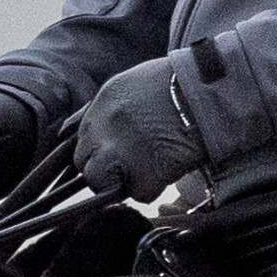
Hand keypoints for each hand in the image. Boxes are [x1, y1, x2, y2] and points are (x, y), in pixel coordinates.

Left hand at [65, 55, 218, 203]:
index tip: (115, 154)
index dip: (99, 151)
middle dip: (105, 169)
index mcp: (100, 106)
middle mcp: (104, 128)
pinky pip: (138, 192)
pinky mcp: (144, 172)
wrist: (208, 91)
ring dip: (120, 183)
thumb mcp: (129, 84)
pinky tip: (167, 169)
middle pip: (85, 165)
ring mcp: (121, 151)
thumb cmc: (176, 85)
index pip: (81, 142)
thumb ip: (100, 109)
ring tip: (146, 170)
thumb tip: (68, 131)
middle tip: (132, 165)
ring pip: (101, 183)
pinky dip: (152, 187)